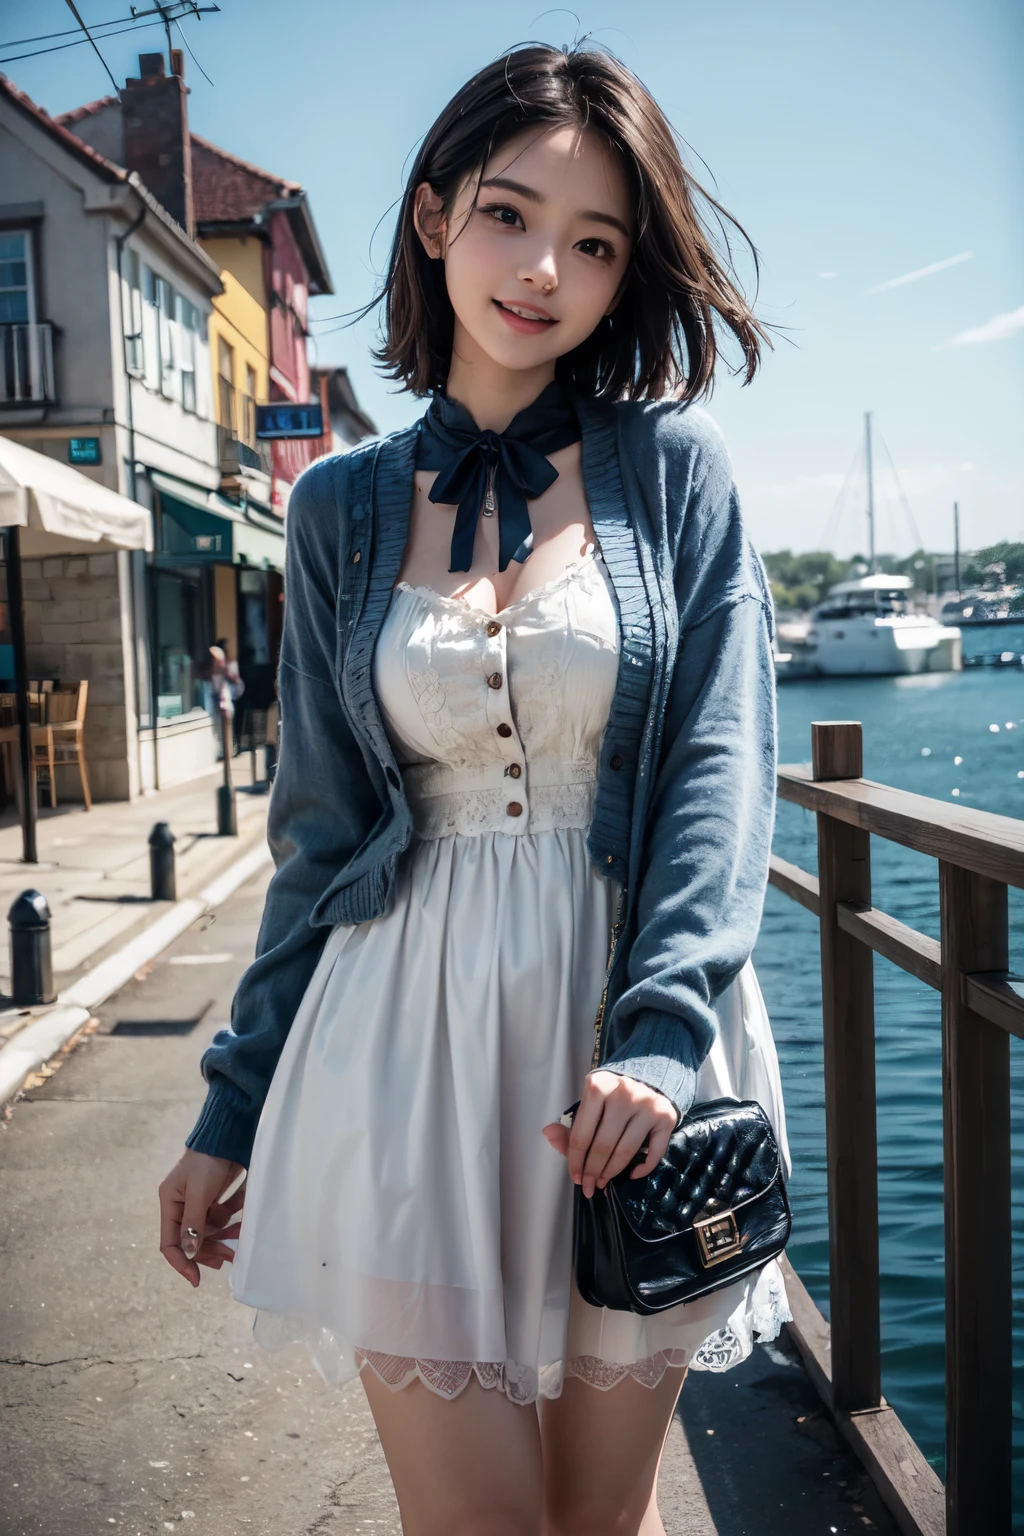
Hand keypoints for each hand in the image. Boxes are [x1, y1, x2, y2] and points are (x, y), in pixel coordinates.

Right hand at [158, 1149, 245, 1287]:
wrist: (229, 1134)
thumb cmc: (208, 1161)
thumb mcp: (198, 1193)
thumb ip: (194, 1224)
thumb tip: (188, 1254)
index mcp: (170, 1203)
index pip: (169, 1243)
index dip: (181, 1263)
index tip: (196, 1279)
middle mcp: (182, 1205)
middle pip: (192, 1241)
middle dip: (209, 1251)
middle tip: (228, 1258)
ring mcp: (200, 1202)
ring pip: (210, 1232)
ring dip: (223, 1239)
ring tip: (238, 1244)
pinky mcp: (216, 1197)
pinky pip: (223, 1219)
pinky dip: (232, 1224)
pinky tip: (243, 1226)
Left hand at [541, 1071, 677, 1198]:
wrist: (650, 1074)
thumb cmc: (612, 1093)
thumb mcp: (589, 1102)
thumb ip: (570, 1124)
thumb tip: (548, 1134)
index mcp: (599, 1086)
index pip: (582, 1133)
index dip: (576, 1160)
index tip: (575, 1177)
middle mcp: (625, 1093)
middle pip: (604, 1145)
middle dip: (592, 1171)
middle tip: (588, 1186)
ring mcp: (648, 1104)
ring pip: (626, 1152)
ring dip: (612, 1173)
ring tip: (603, 1182)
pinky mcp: (667, 1116)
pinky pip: (653, 1152)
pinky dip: (642, 1169)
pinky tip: (632, 1174)